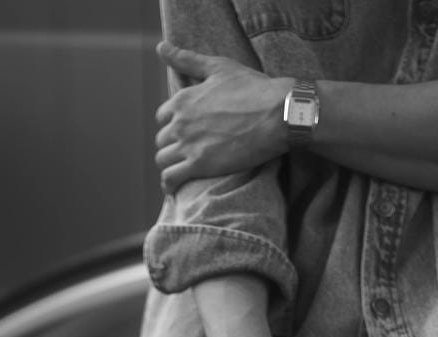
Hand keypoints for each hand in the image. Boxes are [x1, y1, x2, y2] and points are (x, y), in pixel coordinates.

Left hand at [156, 42, 290, 193]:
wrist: (277, 114)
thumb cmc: (253, 88)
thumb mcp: (218, 67)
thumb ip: (187, 60)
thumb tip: (160, 47)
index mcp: (183, 99)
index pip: (162, 117)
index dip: (173, 124)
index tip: (185, 131)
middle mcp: (180, 122)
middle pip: (162, 140)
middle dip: (172, 146)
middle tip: (187, 153)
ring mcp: (188, 144)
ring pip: (162, 160)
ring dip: (169, 165)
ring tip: (180, 170)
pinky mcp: (199, 165)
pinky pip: (171, 179)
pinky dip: (169, 184)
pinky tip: (174, 189)